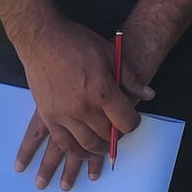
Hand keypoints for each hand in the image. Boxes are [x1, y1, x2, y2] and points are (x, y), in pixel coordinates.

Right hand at [12, 19, 151, 191]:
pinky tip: (83, 152)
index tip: (132, 119)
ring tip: (104, 144)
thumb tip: (149, 95)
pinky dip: (76, 152)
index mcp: (102, 90)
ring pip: (87, 144)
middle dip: (117, 135)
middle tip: (118, 130)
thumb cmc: (77, 42)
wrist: (41, 39)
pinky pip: (64, 143)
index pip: (126, 121)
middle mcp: (83, 107)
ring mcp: (64, 114)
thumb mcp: (110, 53)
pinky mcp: (49, 117)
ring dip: (99, 148)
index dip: (133, 123)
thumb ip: (130, 77)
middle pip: (107, 134)